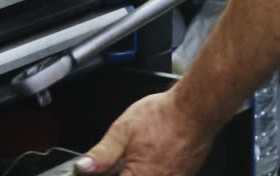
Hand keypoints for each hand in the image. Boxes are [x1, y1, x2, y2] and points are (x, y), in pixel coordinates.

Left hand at [74, 91, 212, 175]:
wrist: (195, 110)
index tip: (109, 167)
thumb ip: (102, 153)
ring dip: (136, 168)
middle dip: (123, 170)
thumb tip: (84, 167)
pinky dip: (152, 168)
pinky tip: (151, 155)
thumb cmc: (163, 117)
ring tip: (140, 154)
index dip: (108, 174)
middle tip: (122, 158)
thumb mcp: (123, 131)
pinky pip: (161, 174)